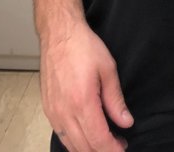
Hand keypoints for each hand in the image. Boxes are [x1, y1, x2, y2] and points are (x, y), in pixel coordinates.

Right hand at [40, 20, 133, 151]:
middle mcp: (64, 112)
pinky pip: (61, 135)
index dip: (113, 149)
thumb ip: (115, 100)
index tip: (123, 148)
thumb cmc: (83, 46)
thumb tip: (125, 122)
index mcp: (82, 102)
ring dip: (89, 149)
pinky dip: (75, 142)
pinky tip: (86, 135)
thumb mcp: (107, 69)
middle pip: (84, 147)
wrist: (59, 33)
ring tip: (105, 141)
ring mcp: (53, 112)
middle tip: (118, 144)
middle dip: (103, 151)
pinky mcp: (48, 109)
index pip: (98, 140)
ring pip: (71, 145)